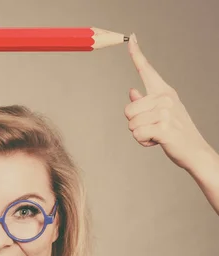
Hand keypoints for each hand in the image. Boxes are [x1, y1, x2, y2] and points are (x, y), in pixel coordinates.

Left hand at [124, 33, 211, 169]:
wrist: (194, 151)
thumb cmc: (177, 132)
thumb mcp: (163, 113)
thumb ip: (146, 102)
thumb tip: (132, 91)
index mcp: (164, 92)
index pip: (147, 70)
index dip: (137, 54)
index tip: (131, 38)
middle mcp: (165, 98)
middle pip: (128, 109)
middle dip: (134, 123)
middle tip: (152, 128)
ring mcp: (165, 112)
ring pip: (131, 124)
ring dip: (139, 134)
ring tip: (156, 134)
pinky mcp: (164, 128)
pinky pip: (137, 135)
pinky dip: (143, 142)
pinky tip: (156, 142)